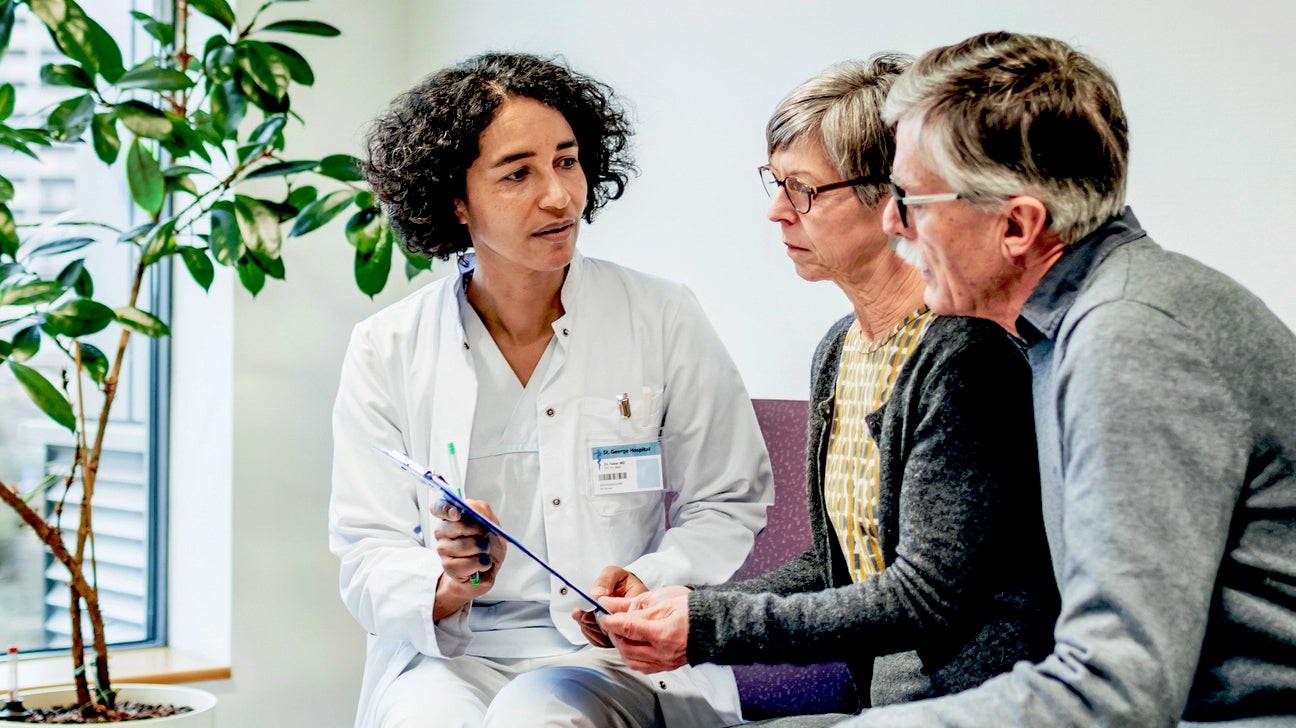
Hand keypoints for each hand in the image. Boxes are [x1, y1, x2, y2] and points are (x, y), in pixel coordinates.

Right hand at [431, 497, 505, 620]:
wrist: (490, 567)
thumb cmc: (490, 543)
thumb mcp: (492, 524)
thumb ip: (481, 510)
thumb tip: (469, 505)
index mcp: (452, 517)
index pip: (439, 507)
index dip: (445, 509)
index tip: (457, 514)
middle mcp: (443, 531)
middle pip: (456, 526)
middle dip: (477, 531)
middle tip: (485, 536)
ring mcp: (443, 549)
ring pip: (463, 546)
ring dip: (482, 549)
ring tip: (485, 552)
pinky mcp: (448, 566)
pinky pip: (466, 563)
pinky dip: (481, 563)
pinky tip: (482, 563)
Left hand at [570, 565, 647, 646]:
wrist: (621, 589)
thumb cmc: (620, 581)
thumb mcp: (614, 573)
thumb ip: (606, 581)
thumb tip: (597, 594)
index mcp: (638, 604)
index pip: (625, 616)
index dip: (608, 616)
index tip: (595, 610)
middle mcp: (634, 622)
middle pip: (616, 632)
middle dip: (595, 623)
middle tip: (582, 615)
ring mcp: (626, 633)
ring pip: (607, 640)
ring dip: (590, 629)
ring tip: (579, 617)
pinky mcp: (615, 638)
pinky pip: (602, 642)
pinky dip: (590, 634)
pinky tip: (584, 624)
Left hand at [597, 586, 691, 672]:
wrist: (715, 624)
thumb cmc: (693, 609)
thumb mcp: (662, 598)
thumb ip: (631, 603)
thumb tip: (607, 604)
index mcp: (663, 632)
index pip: (627, 628)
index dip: (610, 621)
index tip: (602, 615)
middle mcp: (663, 652)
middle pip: (626, 647)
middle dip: (614, 634)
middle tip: (611, 622)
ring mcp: (666, 662)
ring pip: (631, 660)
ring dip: (621, 646)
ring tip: (622, 632)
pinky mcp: (668, 666)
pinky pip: (642, 667)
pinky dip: (632, 656)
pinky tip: (632, 645)